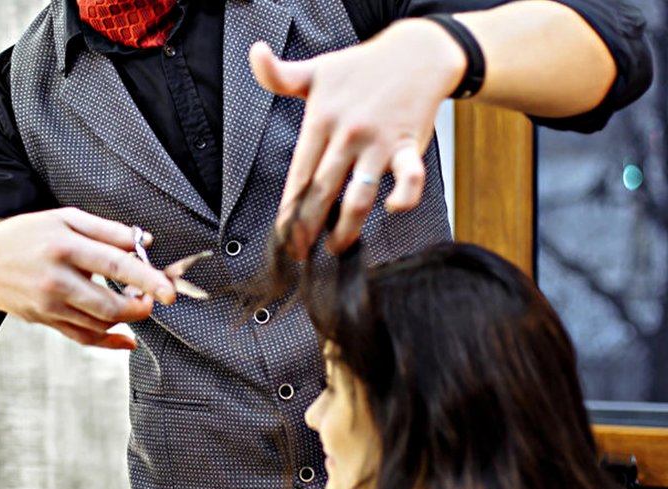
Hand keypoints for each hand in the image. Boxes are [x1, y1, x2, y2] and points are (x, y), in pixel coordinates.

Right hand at [0, 207, 176, 349]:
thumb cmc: (30, 235)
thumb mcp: (65, 219)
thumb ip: (108, 230)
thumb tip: (145, 242)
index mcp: (64, 245)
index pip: (113, 264)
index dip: (145, 279)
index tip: (169, 292)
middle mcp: (56, 279)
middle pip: (108, 305)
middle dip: (139, 308)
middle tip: (152, 300)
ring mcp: (50, 305)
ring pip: (99, 324)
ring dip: (126, 319)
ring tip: (134, 304)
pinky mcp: (47, 321)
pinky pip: (84, 338)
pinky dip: (110, 341)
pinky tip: (127, 339)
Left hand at [249, 19, 466, 256]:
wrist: (415, 53)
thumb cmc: (363, 67)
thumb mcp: (317, 69)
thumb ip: (281, 75)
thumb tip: (255, 53)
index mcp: (321, 120)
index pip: (299, 175)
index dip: (289, 209)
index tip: (282, 235)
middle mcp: (348, 134)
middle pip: (322, 192)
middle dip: (308, 228)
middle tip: (299, 253)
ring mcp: (378, 143)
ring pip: (358, 196)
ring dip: (346, 228)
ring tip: (336, 247)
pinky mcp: (408, 146)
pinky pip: (409, 177)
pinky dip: (404, 196)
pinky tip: (392, 209)